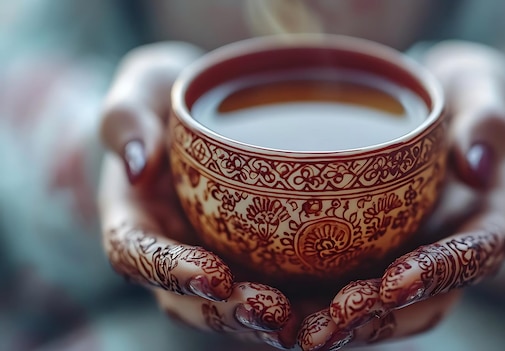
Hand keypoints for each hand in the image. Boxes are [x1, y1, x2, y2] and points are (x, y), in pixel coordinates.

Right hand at [98, 42, 296, 348]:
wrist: (201, 111)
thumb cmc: (167, 96)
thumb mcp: (142, 86)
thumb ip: (127, 117)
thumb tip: (136, 165)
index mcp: (134, 217)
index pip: (138, 255)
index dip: (172, 272)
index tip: (213, 275)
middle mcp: (171, 250)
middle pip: (189, 299)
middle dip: (230, 311)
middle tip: (273, 312)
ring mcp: (210, 259)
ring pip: (230, 307)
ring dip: (267, 322)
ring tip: (309, 323)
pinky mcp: (248, 257)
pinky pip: (268, 290)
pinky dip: (298, 305)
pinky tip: (332, 307)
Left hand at [296, 41, 504, 349]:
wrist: (431, 106)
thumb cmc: (457, 97)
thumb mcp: (481, 89)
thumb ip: (489, 119)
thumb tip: (478, 164)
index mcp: (483, 220)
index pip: (472, 256)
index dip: (437, 274)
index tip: (396, 282)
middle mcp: (444, 252)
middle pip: (421, 304)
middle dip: (376, 319)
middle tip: (328, 325)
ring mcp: (406, 258)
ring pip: (380, 310)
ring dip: (338, 325)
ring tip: (291, 329)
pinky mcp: (370, 255)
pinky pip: (344, 288)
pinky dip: (311, 302)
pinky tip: (272, 304)